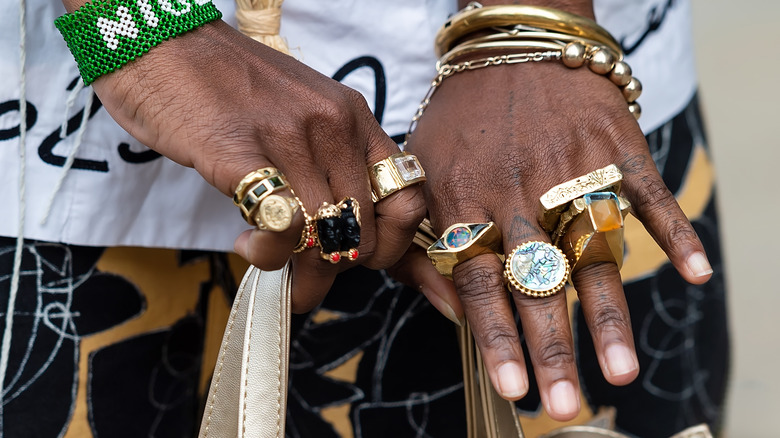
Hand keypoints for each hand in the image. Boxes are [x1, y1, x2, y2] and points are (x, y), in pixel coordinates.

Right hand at [90, 20, 425, 311]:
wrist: (159, 44)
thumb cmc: (227, 87)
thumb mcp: (300, 112)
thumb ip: (325, 163)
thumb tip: (335, 234)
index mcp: (353, 117)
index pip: (408, 197)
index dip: (391, 244)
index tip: (359, 259)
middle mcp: (332, 126)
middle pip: (362, 231)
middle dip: (336, 271)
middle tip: (305, 278)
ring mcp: (289, 137)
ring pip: (325, 239)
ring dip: (301, 275)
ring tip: (274, 269)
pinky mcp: (240, 153)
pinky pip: (283, 226)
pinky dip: (270, 254)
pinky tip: (248, 245)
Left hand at [405, 60, 711, 420]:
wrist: (511, 45)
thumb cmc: (460, 119)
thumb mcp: (419, 173)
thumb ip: (422, 242)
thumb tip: (445, 309)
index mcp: (468, 202)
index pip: (480, 281)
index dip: (497, 336)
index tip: (512, 386)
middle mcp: (521, 193)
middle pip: (537, 282)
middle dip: (551, 346)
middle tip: (565, 403)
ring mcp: (572, 171)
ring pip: (594, 253)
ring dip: (608, 314)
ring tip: (619, 370)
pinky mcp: (616, 149)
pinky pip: (648, 194)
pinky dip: (675, 231)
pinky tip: (696, 272)